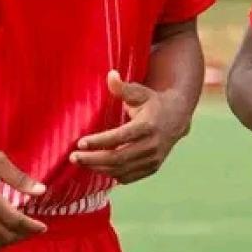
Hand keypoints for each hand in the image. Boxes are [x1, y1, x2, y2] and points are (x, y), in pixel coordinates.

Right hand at [0, 140, 47, 251]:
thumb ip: (18, 178)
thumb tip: (41, 191)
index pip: (14, 220)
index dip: (31, 227)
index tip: (43, 227)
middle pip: (5, 235)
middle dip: (24, 235)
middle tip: (33, 228)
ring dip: (10, 242)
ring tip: (19, 233)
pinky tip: (1, 238)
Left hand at [69, 70, 191, 184]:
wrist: (178, 118)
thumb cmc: (153, 102)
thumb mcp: (140, 92)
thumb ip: (123, 87)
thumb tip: (110, 74)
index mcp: (148, 125)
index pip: (120, 137)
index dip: (99, 141)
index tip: (80, 142)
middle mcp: (152, 145)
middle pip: (118, 158)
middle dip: (93, 159)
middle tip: (73, 157)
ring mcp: (153, 159)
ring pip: (121, 170)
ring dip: (98, 168)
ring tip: (81, 162)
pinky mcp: (152, 168)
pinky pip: (128, 177)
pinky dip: (111, 174)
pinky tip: (97, 167)